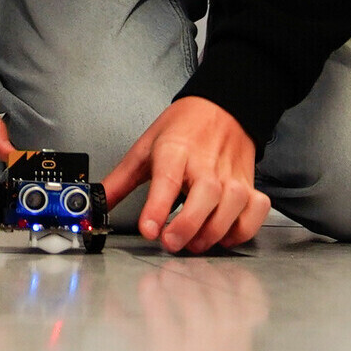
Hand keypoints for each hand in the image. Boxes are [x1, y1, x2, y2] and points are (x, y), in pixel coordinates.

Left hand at [101, 97, 267, 253]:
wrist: (222, 107)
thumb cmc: (182, 129)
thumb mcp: (145, 149)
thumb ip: (119, 181)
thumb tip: (95, 202)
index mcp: (174, 151)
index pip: (167, 178)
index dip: (157, 207)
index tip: (149, 230)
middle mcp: (205, 163)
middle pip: (206, 195)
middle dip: (189, 225)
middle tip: (171, 242)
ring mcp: (231, 175)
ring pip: (233, 204)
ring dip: (214, 231)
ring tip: (194, 242)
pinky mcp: (249, 184)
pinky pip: (255, 210)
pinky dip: (244, 228)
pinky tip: (225, 235)